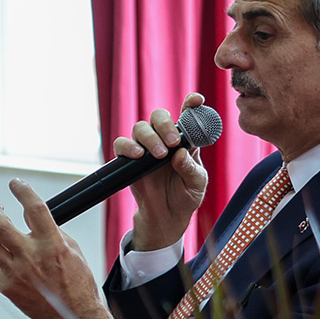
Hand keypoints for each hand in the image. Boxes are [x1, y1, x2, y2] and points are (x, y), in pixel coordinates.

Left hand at [0, 180, 119, 318]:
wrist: (74, 317)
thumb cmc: (77, 284)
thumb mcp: (71, 249)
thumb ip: (50, 230)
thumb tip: (27, 215)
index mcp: (52, 245)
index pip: (34, 208)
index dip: (22, 190)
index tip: (16, 184)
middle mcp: (31, 257)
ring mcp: (16, 273)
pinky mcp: (7, 288)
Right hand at [114, 93, 210, 252]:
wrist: (166, 217)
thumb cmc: (186, 196)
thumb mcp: (197, 184)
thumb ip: (191, 168)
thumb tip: (179, 154)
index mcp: (185, 140)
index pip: (188, 115)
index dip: (191, 104)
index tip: (197, 100)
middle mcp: (164, 139)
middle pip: (159, 116)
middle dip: (165, 124)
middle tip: (173, 141)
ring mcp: (146, 148)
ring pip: (141, 127)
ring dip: (150, 137)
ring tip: (159, 155)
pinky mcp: (129, 159)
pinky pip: (122, 144)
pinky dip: (129, 146)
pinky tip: (139, 156)